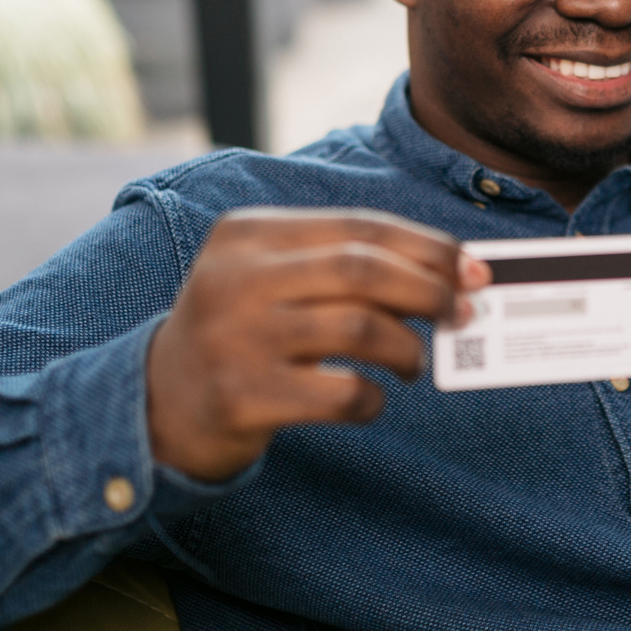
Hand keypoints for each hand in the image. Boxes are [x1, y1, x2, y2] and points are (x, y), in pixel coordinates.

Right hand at [146, 208, 490, 480]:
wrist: (157, 403)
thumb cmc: (241, 333)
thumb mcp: (270, 279)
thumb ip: (342, 267)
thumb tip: (449, 274)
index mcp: (246, 233)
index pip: (359, 227)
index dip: (427, 247)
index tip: (473, 269)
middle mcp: (235, 279)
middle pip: (363, 270)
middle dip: (430, 290)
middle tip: (462, 313)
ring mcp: (236, 338)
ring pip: (360, 328)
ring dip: (407, 348)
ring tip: (412, 363)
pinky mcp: (243, 397)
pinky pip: (340, 394)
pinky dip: (372, 399)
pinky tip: (369, 400)